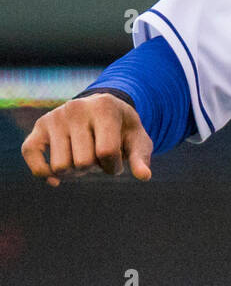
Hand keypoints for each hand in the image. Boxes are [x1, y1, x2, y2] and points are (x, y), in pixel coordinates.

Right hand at [21, 94, 152, 186]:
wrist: (103, 109)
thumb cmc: (122, 128)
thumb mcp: (137, 140)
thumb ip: (140, 158)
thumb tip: (144, 176)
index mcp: (104, 107)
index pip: (107, 152)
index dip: (114, 166)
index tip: (117, 160)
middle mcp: (76, 108)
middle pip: (83, 162)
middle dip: (94, 169)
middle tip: (98, 158)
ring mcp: (55, 116)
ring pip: (61, 166)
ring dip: (74, 173)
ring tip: (83, 159)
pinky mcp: (39, 127)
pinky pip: (30, 154)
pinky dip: (43, 173)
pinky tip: (55, 178)